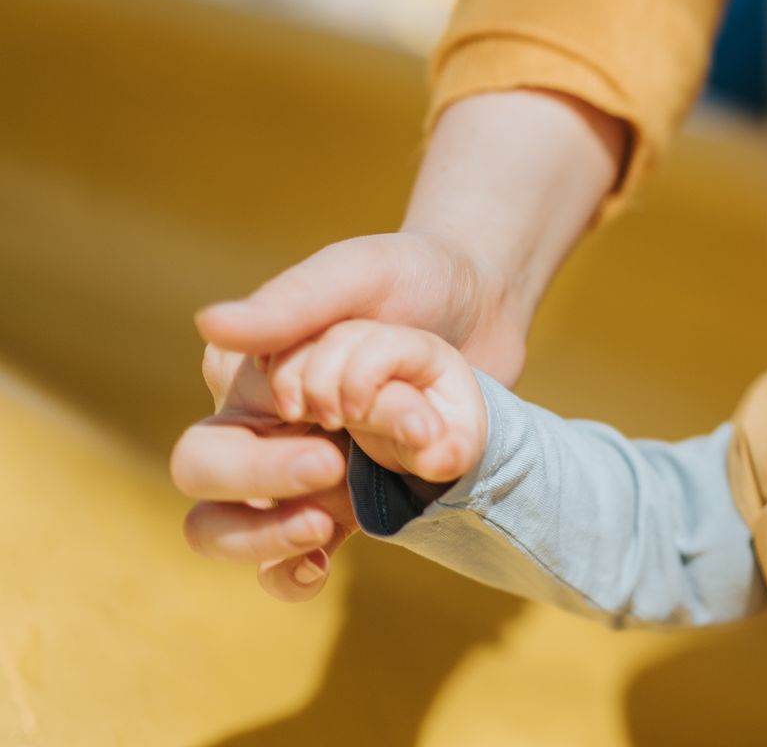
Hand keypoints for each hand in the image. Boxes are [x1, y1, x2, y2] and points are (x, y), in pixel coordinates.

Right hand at [174, 230, 515, 599]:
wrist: (482, 304)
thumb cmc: (414, 276)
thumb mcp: (360, 273)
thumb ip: (293, 302)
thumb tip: (209, 324)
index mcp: (247, 372)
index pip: (214, 431)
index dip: (260, 451)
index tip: (331, 418)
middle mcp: (259, 423)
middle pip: (203, 479)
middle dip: (258, 485)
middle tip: (332, 464)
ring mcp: (297, 469)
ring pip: (227, 530)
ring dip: (264, 540)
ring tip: (328, 524)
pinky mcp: (342, 499)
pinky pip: (287, 559)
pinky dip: (290, 572)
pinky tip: (321, 566)